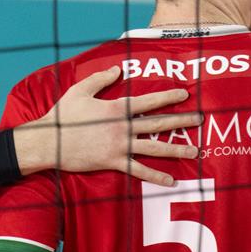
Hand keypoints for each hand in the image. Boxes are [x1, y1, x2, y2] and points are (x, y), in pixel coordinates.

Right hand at [15, 66, 200, 185]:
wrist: (50, 142)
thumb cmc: (62, 116)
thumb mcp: (79, 91)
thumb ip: (100, 80)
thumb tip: (117, 70)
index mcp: (116, 109)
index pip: (148, 101)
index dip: (168, 96)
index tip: (185, 93)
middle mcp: (122, 127)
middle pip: (157, 124)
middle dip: (181, 120)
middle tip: (200, 120)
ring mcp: (119, 146)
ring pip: (154, 147)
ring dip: (176, 149)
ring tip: (195, 151)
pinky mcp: (113, 162)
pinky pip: (139, 170)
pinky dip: (155, 176)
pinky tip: (171, 181)